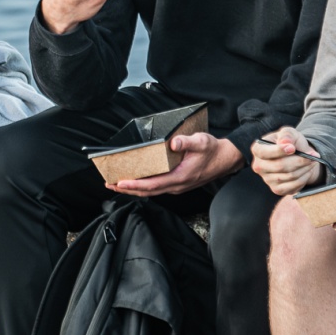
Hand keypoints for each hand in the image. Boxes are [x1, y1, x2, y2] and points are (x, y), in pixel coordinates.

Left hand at [109, 133, 243, 196]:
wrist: (226, 160)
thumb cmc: (213, 150)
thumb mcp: (201, 142)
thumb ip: (186, 142)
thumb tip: (173, 143)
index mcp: (180, 177)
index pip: (153, 184)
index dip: (135, 185)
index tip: (120, 183)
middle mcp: (177, 185)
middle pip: (148, 192)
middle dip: (127, 190)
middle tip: (110, 185)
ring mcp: (176, 186)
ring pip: (151, 192)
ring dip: (133, 190)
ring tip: (116, 185)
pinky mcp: (177, 184)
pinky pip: (156, 188)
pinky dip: (142, 187)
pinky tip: (135, 182)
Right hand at [251, 127, 325, 195]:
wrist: (296, 155)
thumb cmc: (290, 142)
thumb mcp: (289, 133)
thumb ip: (287, 135)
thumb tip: (285, 142)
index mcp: (258, 149)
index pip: (264, 152)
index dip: (278, 151)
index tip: (293, 148)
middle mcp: (259, 166)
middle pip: (279, 166)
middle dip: (299, 160)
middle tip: (313, 156)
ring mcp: (267, 179)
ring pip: (289, 176)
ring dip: (305, 168)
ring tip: (312, 161)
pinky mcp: (277, 189)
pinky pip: (293, 185)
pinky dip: (304, 177)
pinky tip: (308, 170)